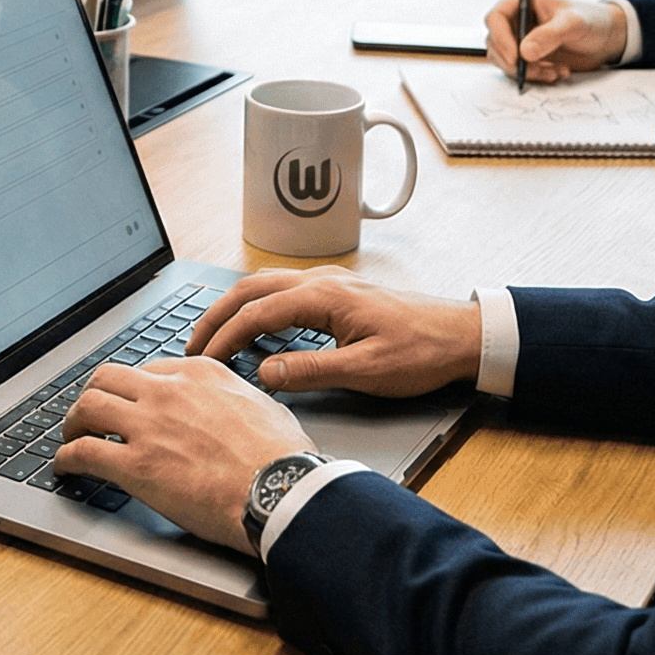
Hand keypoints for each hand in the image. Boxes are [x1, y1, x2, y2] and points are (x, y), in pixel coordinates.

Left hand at [54, 358, 313, 551]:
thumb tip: (237, 408)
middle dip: (94, 395)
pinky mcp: (135, 465)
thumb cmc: (283, 457)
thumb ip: (236, 398)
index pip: (149, 369)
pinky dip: (66, 459)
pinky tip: (65, 467)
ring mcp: (148, 426)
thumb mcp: (262, 405)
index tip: (129, 403)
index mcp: (200, 373)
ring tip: (70, 438)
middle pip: (108, 378)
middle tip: (90, 415)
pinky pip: (84, 453)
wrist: (279, 489)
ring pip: (88, 406)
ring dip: (73, 423)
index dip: (133, 389)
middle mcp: (168, 391)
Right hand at [185, 267, 482, 398]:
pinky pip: (284, 291)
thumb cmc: (421, 352)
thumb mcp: (365, 371)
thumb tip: (264, 373)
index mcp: (323, 297)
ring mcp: (330, 283)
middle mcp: (321, 282)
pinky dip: (257, 306)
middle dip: (216, 316)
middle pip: (251, 290)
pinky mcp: (339, 293)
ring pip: (265, 286)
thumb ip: (311, 371)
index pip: (256, 313)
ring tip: (214, 334)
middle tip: (192, 344)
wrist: (461, 336)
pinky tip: (256, 326)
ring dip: (235, 308)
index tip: (203, 359)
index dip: (224, 337)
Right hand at [483, 0, 627, 85]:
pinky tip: (558, 72)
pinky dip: (536, 77)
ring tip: (554, 72)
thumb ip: (550, 35)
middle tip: (534, 71)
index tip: (516, 58)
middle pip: (495, 43)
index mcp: (520, 1)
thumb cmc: (591, 20)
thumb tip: (524, 52)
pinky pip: (519, 71)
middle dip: (513, 62)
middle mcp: (515, 20)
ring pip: (505, 61)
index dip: (500, 39)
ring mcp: (519, 39)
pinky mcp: (527, 57)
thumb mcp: (573, 24)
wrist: (605, 38)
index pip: (495, 18)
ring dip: (526, 72)